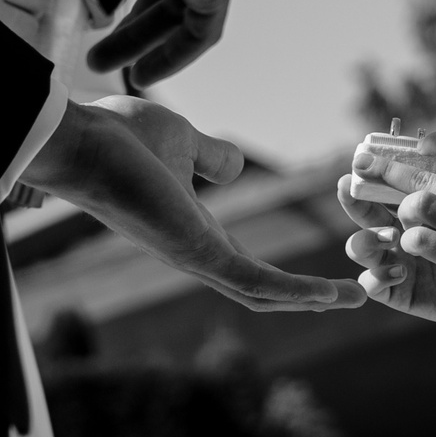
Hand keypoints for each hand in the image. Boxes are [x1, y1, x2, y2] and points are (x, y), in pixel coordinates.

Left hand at [26, 102, 362, 312]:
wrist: (79, 142)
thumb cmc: (118, 138)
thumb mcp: (182, 141)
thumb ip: (211, 157)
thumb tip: (232, 168)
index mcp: (193, 229)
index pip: (246, 265)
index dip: (286, 277)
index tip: (322, 280)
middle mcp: (195, 252)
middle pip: (260, 290)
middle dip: (307, 298)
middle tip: (354, 298)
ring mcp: (194, 257)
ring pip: (261, 293)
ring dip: (311, 299)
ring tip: (356, 299)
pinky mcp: (195, 252)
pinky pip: (252, 281)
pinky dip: (291, 291)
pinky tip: (325, 295)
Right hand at [335, 174, 435, 335]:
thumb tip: (425, 143)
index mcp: (410, 210)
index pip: (380, 189)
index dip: (367, 175)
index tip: (360, 161)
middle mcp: (397, 235)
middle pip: (363, 216)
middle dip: (354, 201)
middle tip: (351, 186)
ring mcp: (395, 263)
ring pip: (360, 248)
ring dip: (366, 237)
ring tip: (392, 235)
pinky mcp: (400, 293)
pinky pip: (374, 285)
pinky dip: (378, 276)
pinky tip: (400, 271)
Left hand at [349, 133, 435, 328]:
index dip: (431, 140)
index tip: (412, 141)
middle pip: (425, 173)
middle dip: (385, 168)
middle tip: (361, 163)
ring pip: (418, 204)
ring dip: (402, 210)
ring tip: (402, 220)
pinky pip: (420, 241)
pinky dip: (408, 240)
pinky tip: (406, 245)